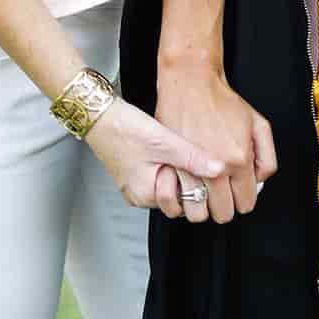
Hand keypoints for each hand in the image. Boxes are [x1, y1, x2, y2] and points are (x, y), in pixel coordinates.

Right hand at [82, 95, 224, 209]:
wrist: (99, 114)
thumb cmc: (125, 128)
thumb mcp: (165, 142)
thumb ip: (193, 158)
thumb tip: (219, 169)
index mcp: (146, 194)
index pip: (183, 204)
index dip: (195, 186)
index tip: (199, 167)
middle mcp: (139, 195)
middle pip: (176, 197)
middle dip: (186, 180)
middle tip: (188, 157)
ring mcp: (135, 185)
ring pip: (168, 185)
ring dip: (177, 171)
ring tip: (176, 150)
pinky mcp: (134, 172)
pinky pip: (157, 175)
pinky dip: (166, 165)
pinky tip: (167, 148)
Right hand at [153, 60, 276, 224]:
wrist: (191, 84)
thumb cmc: (222, 101)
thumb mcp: (258, 124)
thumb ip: (266, 157)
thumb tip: (259, 180)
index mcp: (239, 160)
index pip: (246, 202)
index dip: (244, 199)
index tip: (240, 194)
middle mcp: (216, 168)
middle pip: (223, 213)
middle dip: (225, 206)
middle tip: (224, 193)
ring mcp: (192, 169)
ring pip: (199, 212)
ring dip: (202, 206)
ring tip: (205, 192)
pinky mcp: (171, 167)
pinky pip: (178, 200)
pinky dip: (183, 198)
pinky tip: (188, 185)